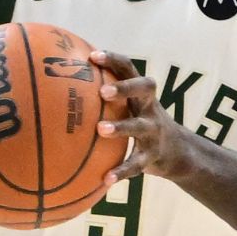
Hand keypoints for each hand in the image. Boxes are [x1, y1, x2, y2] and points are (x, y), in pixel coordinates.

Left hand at [92, 50, 195, 183]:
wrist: (177, 151)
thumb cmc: (140, 121)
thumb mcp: (130, 105)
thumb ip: (105, 94)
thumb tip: (59, 85)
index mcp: (140, 92)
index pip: (129, 68)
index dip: (114, 59)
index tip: (93, 56)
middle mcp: (150, 107)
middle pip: (144, 88)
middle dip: (125, 87)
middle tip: (103, 91)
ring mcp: (154, 131)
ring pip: (140, 126)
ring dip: (122, 127)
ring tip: (101, 129)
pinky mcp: (152, 155)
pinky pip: (137, 164)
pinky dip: (122, 171)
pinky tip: (106, 179)